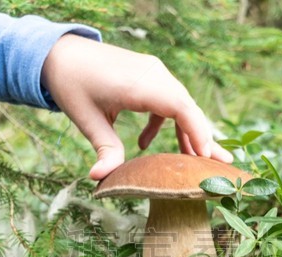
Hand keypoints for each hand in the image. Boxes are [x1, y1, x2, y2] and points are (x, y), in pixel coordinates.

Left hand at [42, 34, 233, 178]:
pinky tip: (144, 144)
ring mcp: (153, 73)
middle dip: (204, 138)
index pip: (181, 108)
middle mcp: (153, 75)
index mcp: (140, 84)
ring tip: (200, 160)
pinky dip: (165, 123)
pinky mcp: (149, 76)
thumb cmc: (72, 83)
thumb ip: (103, 149)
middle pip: (188, 108)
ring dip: (189, 132)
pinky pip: (167, 101)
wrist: (59, 53)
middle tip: (222, 165)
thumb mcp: (86, 119)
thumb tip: (100, 178)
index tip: (207, 157)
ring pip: (181, 104)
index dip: (197, 133)